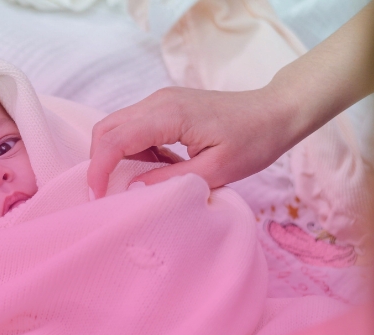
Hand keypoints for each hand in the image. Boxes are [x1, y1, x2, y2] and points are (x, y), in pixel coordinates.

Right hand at [87, 85, 296, 197]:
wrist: (276, 111)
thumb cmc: (253, 141)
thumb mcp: (216, 171)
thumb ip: (171, 180)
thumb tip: (134, 189)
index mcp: (168, 115)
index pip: (115, 140)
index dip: (99, 169)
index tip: (98, 196)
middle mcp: (158, 102)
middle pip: (106, 128)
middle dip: (98, 162)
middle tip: (105, 192)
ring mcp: (160, 101)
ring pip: (116, 126)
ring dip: (114, 155)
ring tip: (134, 181)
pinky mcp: (165, 105)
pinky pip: (133, 126)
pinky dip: (130, 148)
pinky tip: (153, 167)